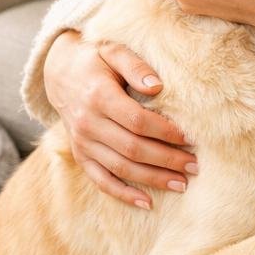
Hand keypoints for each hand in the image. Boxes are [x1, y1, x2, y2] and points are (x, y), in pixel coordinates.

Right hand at [43, 30, 197, 209]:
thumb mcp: (113, 51)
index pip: (137, 121)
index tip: (190, 138)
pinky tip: (147, 203)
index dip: (165, 132)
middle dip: (167, 160)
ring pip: (121, 167)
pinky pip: (101, 180)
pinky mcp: (81, 155)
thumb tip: (158, 87)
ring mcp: (82, 143)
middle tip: (195, 166)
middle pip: (132, 148)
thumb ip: (136, 66)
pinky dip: (123, 194)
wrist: (59, 73)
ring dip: (153, 179)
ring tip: (181, 184)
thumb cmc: (95, 60)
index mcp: (98, 96)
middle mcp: (88, 123)